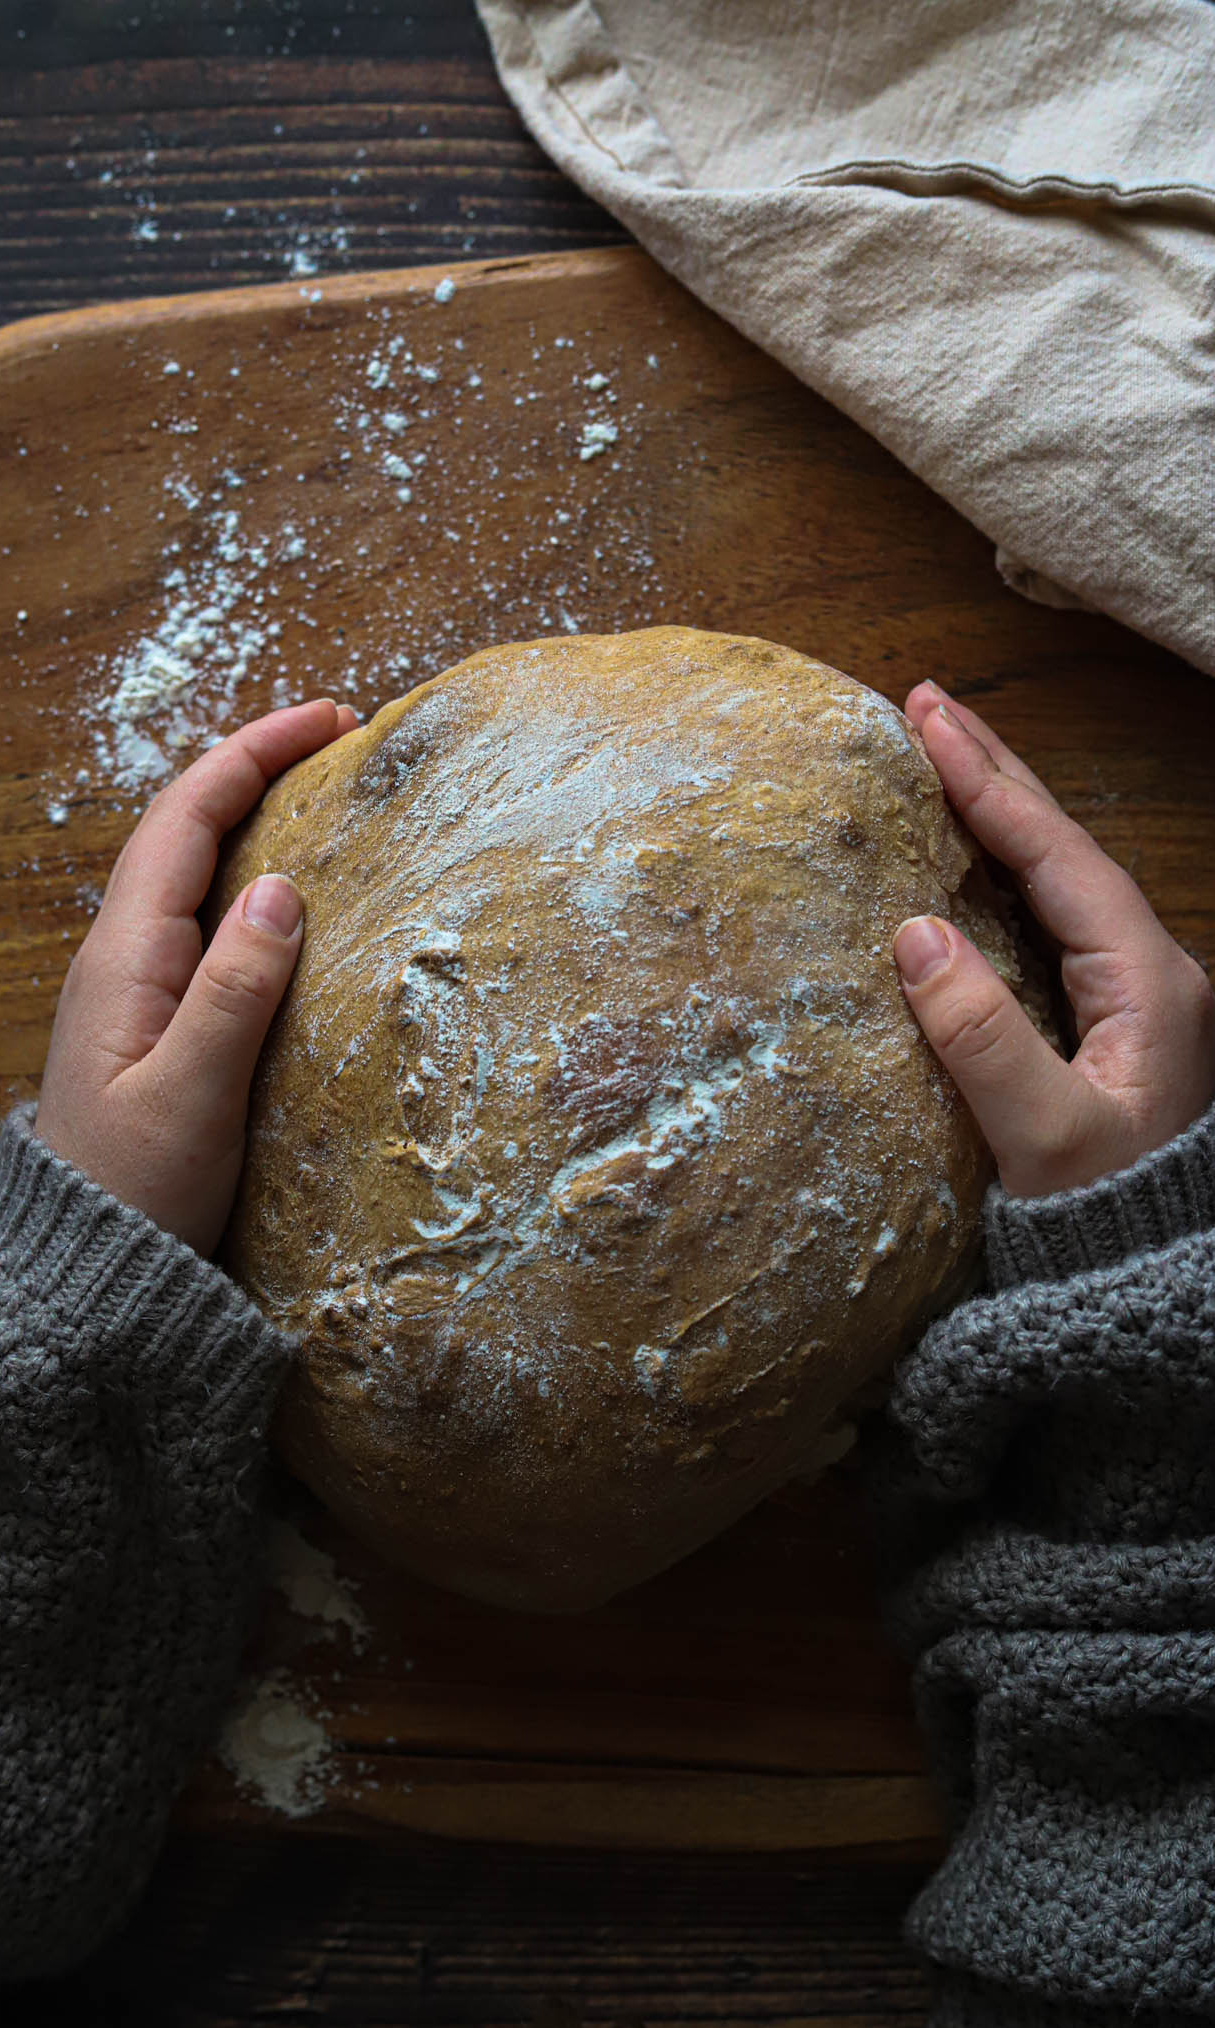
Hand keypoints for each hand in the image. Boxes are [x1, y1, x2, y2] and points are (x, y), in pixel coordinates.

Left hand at [35, 697, 356, 1252]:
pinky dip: (257, 885)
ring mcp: (138, 991)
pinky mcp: (160, 1025)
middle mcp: (124, 960)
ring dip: (258, 822)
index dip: (252, 755)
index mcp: (125, 959)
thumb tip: (283, 888)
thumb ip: (234, 993)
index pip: (185, 820)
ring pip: (197, 875)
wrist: (82, 1279)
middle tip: (340, 743)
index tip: (328, 721)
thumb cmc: (136, 1197)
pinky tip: (300, 900)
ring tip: (328, 799)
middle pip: (186, 832)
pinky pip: (208, 925)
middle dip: (258, 770)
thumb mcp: (192, 1099)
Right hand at [892, 680, 1214, 1199]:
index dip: (989, 784)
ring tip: (940, 756)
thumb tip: (913, 934)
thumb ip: (982, 1037)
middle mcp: (1151, 974)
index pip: (1058, 855)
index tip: (927, 722)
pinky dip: (999, 872)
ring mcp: (1132, 998)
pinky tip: (962, 859)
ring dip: (998, 813)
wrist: (1147, 1286)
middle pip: (1064, 847)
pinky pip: (1047, 920)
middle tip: (927, 704)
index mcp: (1149, 982)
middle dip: (995, 772)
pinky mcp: (1105, 1026)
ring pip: (1058, 878)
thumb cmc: (1106, 1222)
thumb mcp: (1044, 1137)